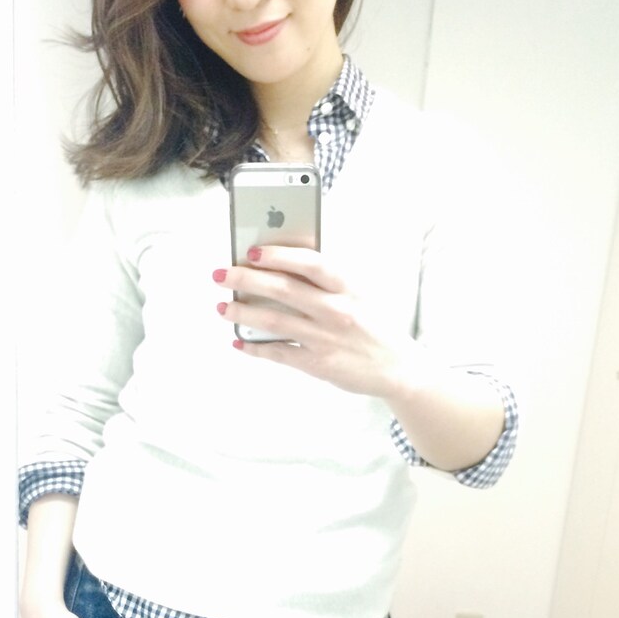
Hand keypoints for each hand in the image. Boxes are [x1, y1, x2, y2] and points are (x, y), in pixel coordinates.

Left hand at [213, 245, 401, 400]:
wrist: (397, 367)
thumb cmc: (371, 325)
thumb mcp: (357, 295)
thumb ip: (324, 282)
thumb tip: (279, 268)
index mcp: (347, 287)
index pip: (310, 262)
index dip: (279, 254)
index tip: (252, 250)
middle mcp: (336, 310)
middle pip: (283, 289)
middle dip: (246, 279)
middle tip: (221, 274)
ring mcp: (326, 338)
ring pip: (274, 321)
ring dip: (242, 313)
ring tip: (223, 307)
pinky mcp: (319, 364)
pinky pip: (279, 353)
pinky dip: (255, 348)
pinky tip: (239, 341)